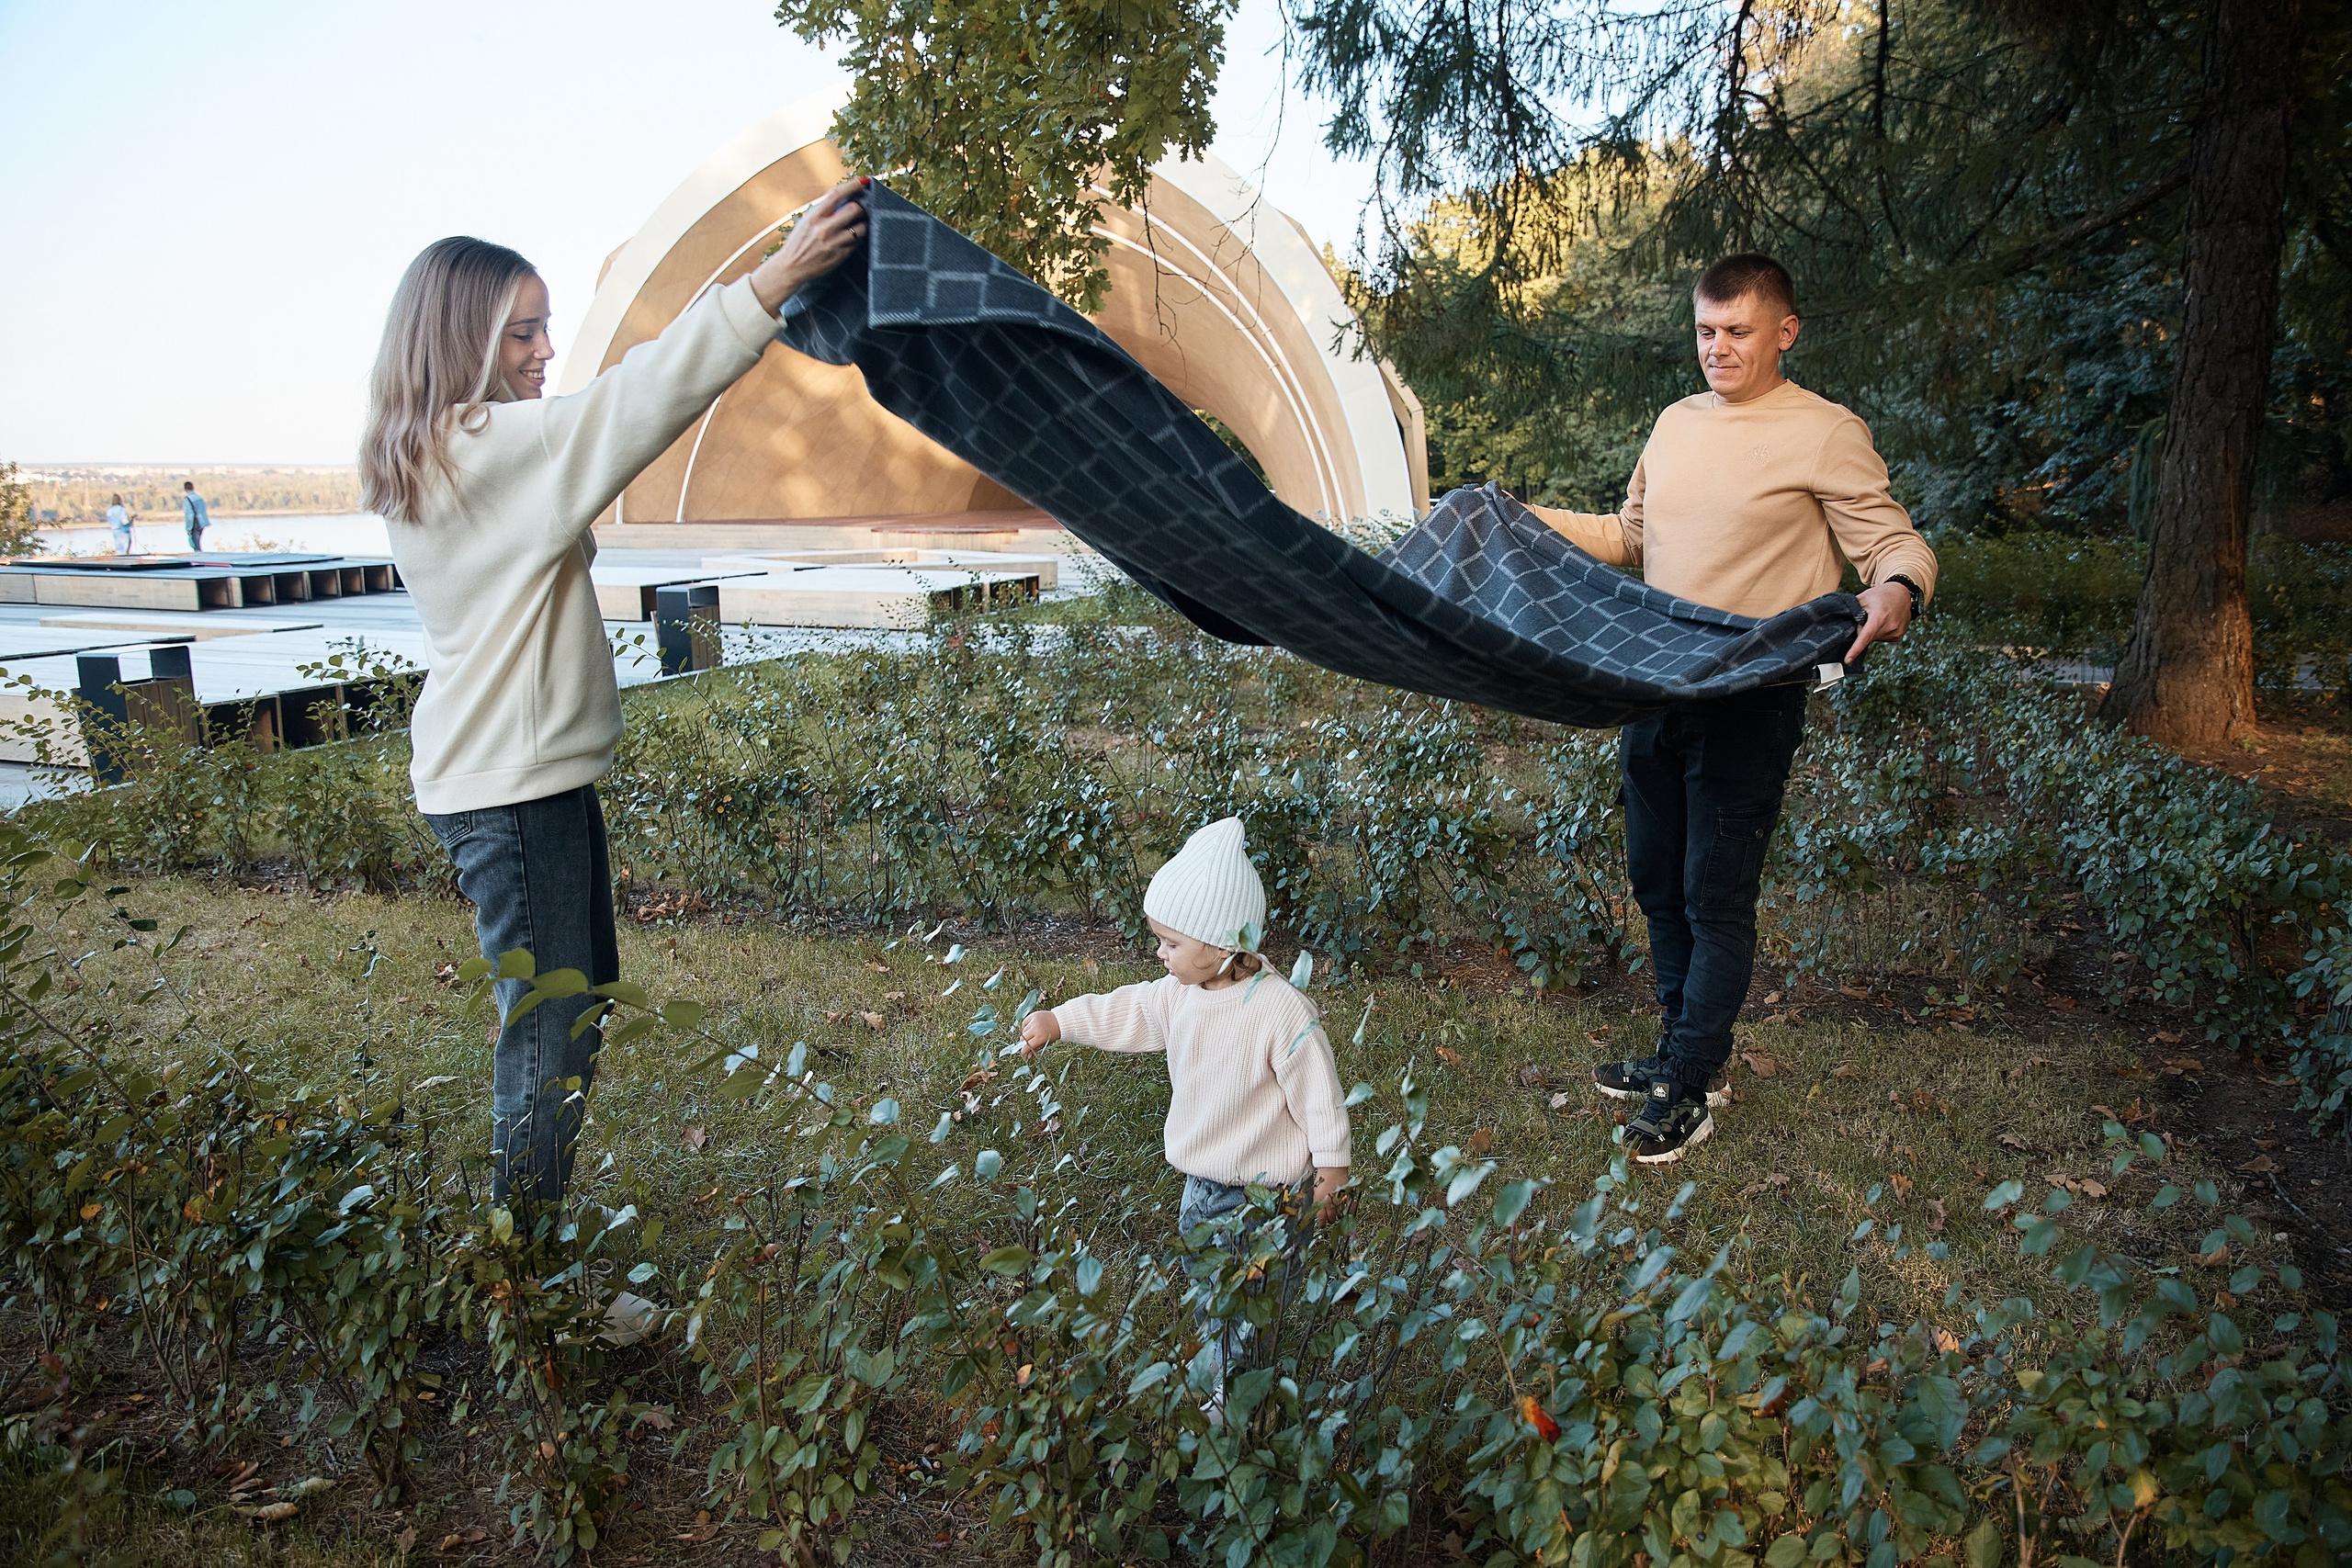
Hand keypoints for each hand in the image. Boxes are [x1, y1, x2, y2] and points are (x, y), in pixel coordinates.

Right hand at [748, 176, 870, 314]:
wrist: (791, 267)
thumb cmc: (799, 242)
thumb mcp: (806, 221)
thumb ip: (822, 210)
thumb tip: (841, 195)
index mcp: (813, 217)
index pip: (836, 195)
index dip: (852, 185)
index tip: (863, 181)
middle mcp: (824, 229)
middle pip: (853, 210)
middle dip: (860, 207)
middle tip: (859, 209)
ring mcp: (833, 243)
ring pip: (860, 228)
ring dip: (862, 225)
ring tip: (858, 225)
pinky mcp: (840, 256)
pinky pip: (857, 243)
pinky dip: (857, 238)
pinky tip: (852, 238)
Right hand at [1017, 1009, 1060, 1057]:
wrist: (1060, 1021)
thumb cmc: (1054, 1033)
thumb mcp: (1046, 1043)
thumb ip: (1036, 1049)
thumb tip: (1027, 1056)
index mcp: (1041, 1037)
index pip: (1027, 1046)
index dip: (1024, 1051)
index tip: (1023, 1053)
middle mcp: (1036, 1029)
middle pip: (1023, 1038)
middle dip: (1023, 1043)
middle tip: (1027, 1043)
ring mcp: (1034, 1021)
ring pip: (1023, 1031)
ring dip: (1026, 1034)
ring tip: (1032, 1034)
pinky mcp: (1033, 1015)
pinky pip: (1024, 1023)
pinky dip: (1025, 1027)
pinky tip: (1030, 1028)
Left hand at [1311, 1166, 1347, 1224]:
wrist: (1332, 1169)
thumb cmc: (1322, 1178)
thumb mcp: (1316, 1192)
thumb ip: (1317, 1203)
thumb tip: (1318, 1212)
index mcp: (1320, 1203)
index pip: (1321, 1219)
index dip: (1321, 1224)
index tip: (1322, 1225)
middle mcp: (1330, 1204)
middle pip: (1331, 1219)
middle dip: (1330, 1220)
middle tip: (1329, 1219)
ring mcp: (1340, 1201)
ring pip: (1340, 1215)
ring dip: (1338, 1216)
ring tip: (1337, 1215)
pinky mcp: (1347, 1197)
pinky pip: (1349, 1208)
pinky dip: (1348, 1211)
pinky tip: (1346, 1211)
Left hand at [1845, 581, 1913, 663]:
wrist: (1902, 593)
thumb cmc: (1882, 595)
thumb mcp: (1864, 598)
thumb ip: (1852, 610)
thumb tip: (1841, 622)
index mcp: (1880, 616)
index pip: (1865, 636)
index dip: (1856, 649)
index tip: (1848, 659)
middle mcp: (1890, 625)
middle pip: (1868, 637)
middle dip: (1863, 630)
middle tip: (1867, 617)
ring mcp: (1896, 632)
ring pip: (1875, 639)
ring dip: (1872, 632)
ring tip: (1879, 617)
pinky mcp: (1898, 636)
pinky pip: (1882, 639)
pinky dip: (1880, 633)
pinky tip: (1884, 622)